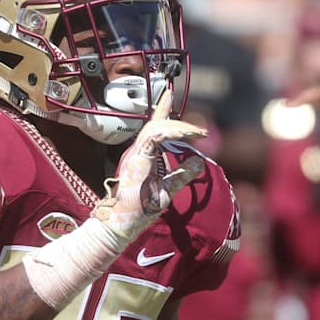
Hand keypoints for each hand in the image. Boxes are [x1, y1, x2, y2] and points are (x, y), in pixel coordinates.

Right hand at [91, 90, 206, 240]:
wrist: (120, 224)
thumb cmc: (139, 211)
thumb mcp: (167, 190)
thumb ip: (181, 175)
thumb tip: (199, 161)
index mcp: (142, 157)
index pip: (153, 129)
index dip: (162, 111)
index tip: (169, 94)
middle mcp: (137, 152)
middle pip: (157, 125)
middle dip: (177, 120)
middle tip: (199, 130)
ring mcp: (135, 154)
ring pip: (157, 128)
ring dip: (179, 127)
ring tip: (198, 133)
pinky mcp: (137, 159)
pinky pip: (155, 137)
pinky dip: (172, 132)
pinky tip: (187, 135)